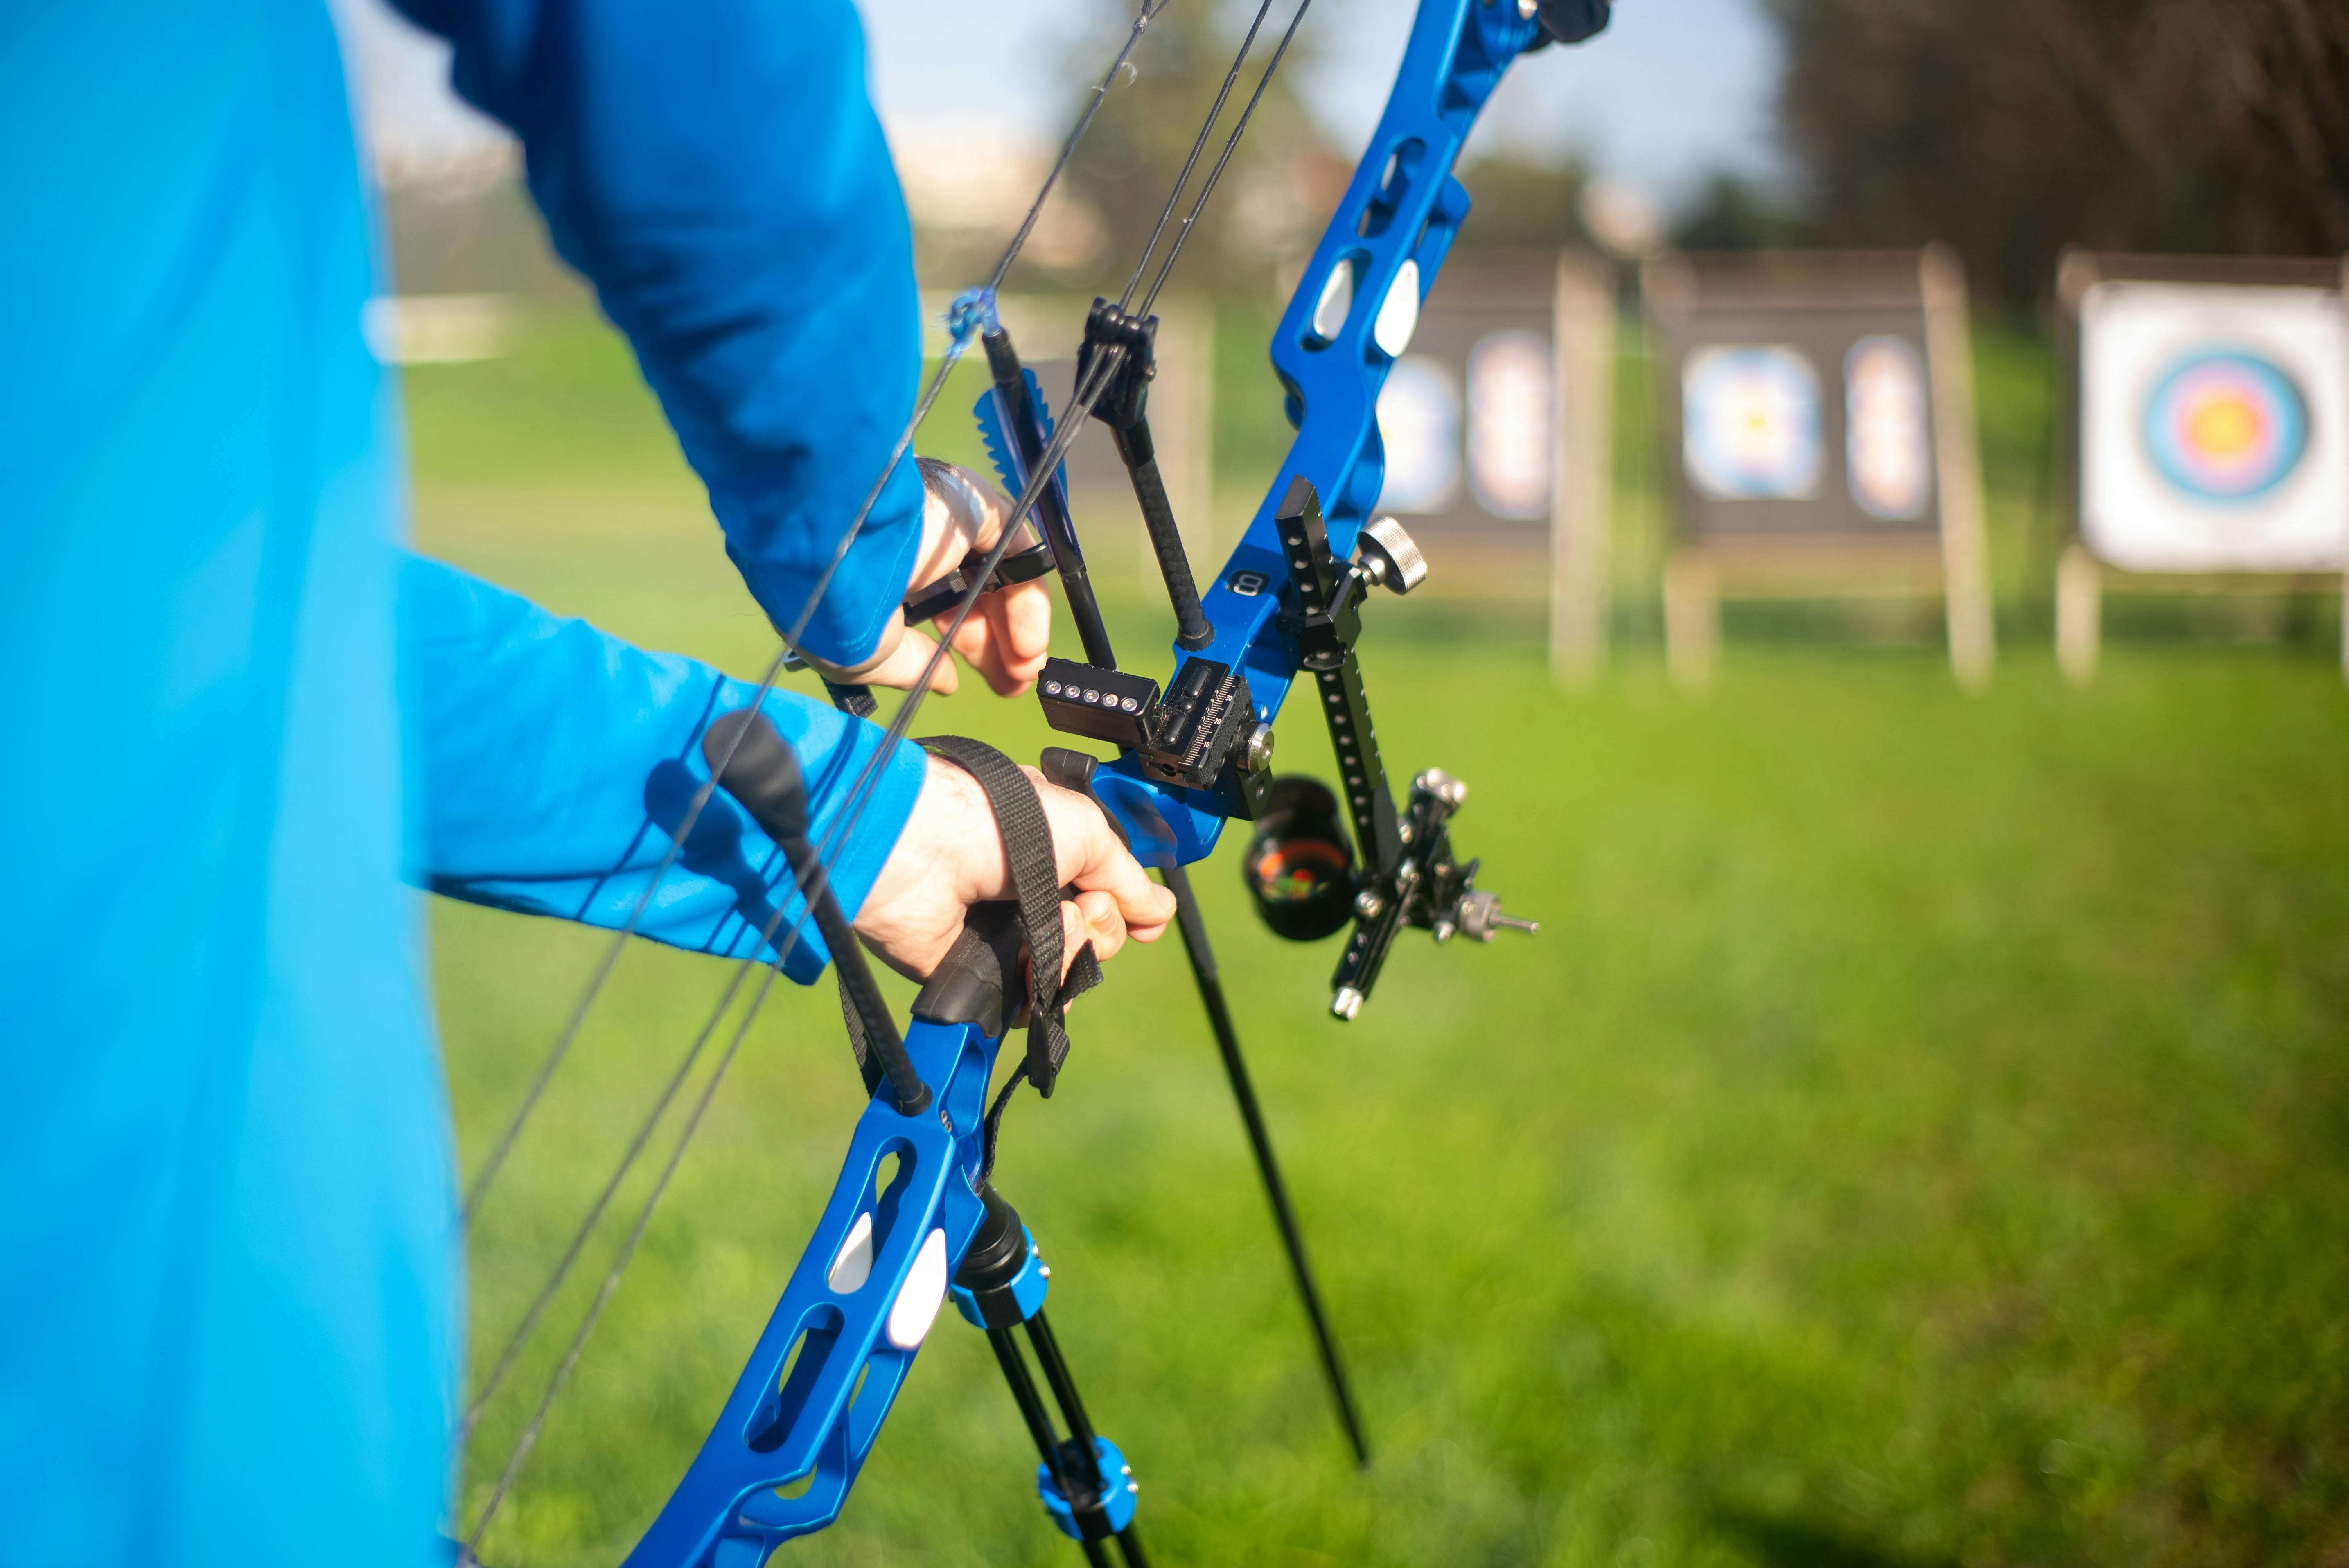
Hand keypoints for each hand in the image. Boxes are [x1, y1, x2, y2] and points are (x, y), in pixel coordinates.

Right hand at [808, 459, 1051, 697]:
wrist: (834, 556)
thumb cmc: (839, 612)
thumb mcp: (870, 658)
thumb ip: (914, 667)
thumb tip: (947, 681)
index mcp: (883, 573)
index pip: (941, 609)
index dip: (969, 647)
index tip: (992, 685)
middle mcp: (916, 542)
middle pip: (976, 594)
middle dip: (999, 644)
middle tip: (1016, 685)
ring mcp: (945, 519)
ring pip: (998, 573)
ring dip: (1018, 627)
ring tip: (1027, 671)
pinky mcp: (972, 502)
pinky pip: (1014, 548)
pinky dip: (1027, 596)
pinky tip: (1029, 642)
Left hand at [854, 756, 1176, 984]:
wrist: (928, 853)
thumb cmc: (1004, 821)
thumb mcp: (1087, 830)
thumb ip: (1126, 877)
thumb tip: (1160, 911)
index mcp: (1053, 851)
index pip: (1106, 892)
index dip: (1128, 908)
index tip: (1144, 919)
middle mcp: (1030, 894)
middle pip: (1096, 936)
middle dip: (1102, 924)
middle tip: (1079, 903)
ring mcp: (1006, 937)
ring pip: (1070, 970)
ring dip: (1073, 950)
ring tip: (1051, 923)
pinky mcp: (983, 975)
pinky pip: (1033, 1001)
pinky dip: (1044, 989)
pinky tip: (1033, 964)